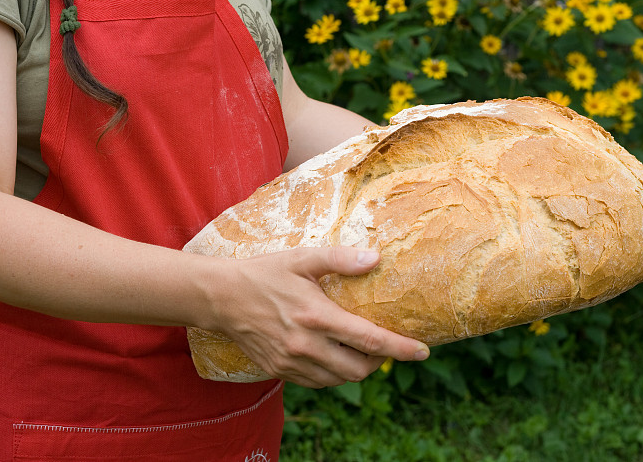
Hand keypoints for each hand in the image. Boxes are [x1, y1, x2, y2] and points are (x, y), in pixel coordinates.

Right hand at [208, 246, 429, 388]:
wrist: (220, 297)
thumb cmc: (264, 272)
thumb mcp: (301, 258)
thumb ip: (340, 258)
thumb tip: (375, 258)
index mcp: (316, 316)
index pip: (369, 340)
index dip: (400, 348)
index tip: (422, 351)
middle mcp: (305, 345)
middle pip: (358, 369)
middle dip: (379, 362)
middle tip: (385, 346)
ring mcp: (290, 362)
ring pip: (338, 380)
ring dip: (356, 370)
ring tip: (362, 352)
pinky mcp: (278, 370)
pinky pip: (316, 383)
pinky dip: (332, 376)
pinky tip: (334, 358)